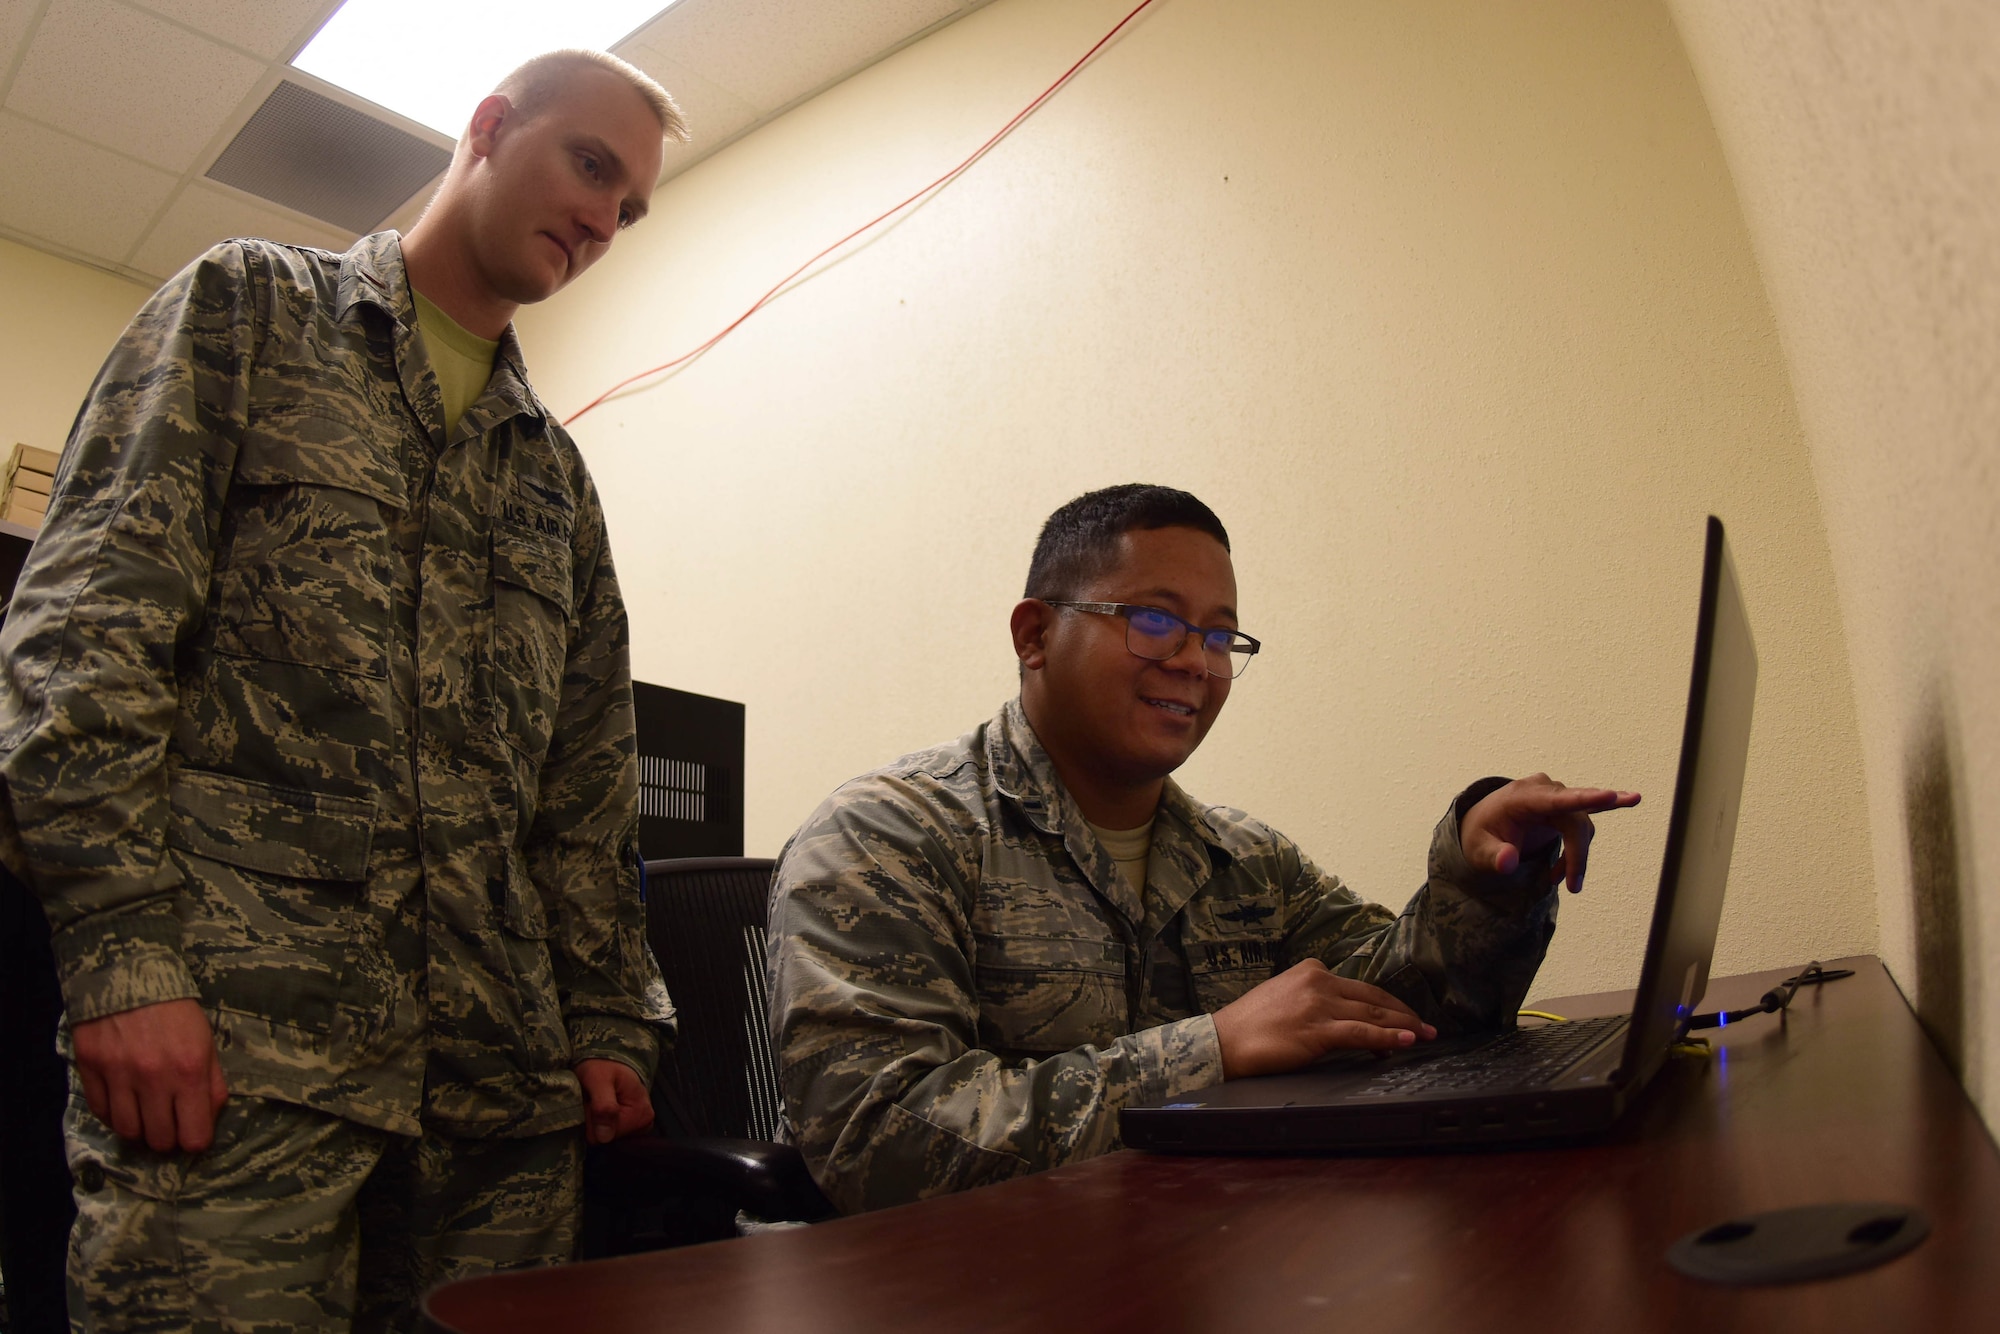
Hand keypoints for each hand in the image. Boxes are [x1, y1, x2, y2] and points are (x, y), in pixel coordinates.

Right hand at [71, 998, 228, 1153]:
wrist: (130, 976)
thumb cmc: (176, 1011)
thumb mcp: (206, 1043)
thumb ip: (212, 1084)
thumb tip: (208, 1120)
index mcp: (190, 1070)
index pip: (194, 1135)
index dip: (195, 1140)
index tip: (193, 1132)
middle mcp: (153, 1078)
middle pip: (159, 1139)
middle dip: (168, 1137)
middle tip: (169, 1123)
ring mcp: (118, 1075)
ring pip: (128, 1131)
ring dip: (140, 1129)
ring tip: (146, 1115)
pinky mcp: (90, 1070)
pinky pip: (102, 1113)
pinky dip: (114, 1116)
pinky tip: (124, 1104)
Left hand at [576, 1058, 654, 1143]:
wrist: (608, 1056)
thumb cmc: (603, 1064)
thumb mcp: (599, 1080)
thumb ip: (603, 1106)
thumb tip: (605, 1137)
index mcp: (642, 1114)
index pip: (603, 1137)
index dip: (592, 1119)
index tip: (592, 1099)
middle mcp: (644, 1123)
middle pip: (605, 1138)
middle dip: (593, 1119)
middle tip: (592, 1098)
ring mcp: (638, 1125)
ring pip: (604, 1136)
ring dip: (595, 1119)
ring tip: (595, 1099)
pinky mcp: (631, 1124)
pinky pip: (607, 1132)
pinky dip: (599, 1120)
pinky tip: (600, 1106)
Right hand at [1211, 960, 1436, 1078]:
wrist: (1225, 1040)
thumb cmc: (1252, 1024)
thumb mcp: (1286, 998)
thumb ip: (1316, 1000)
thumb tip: (1347, 1019)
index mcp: (1312, 970)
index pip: (1361, 988)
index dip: (1387, 1005)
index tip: (1405, 1017)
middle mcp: (1319, 982)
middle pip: (1374, 998)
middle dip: (1405, 1013)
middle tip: (1429, 1026)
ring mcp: (1319, 1005)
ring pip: (1373, 1015)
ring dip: (1405, 1026)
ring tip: (1426, 1035)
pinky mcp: (1318, 1031)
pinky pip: (1362, 1034)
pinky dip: (1388, 1038)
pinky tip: (1406, 1041)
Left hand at [1461, 773, 1640, 894]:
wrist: (1483, 825)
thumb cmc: (1482, 835)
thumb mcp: (1478, 851)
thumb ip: (1494, 857)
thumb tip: (1509, 862)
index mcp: (1521, 796)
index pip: (1556, 799)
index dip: (1584, 799)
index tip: (1611, 796)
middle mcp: (1543, 790)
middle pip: (1575, 821)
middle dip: (1577, 855)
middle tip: (1573, 887)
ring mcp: (1556, 796)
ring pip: (1582, 827)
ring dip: (1575, 856)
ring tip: (1556, 879)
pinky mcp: (1565, 806)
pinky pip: (1587, 815)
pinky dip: (1597, 823)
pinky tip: (1616, 815)